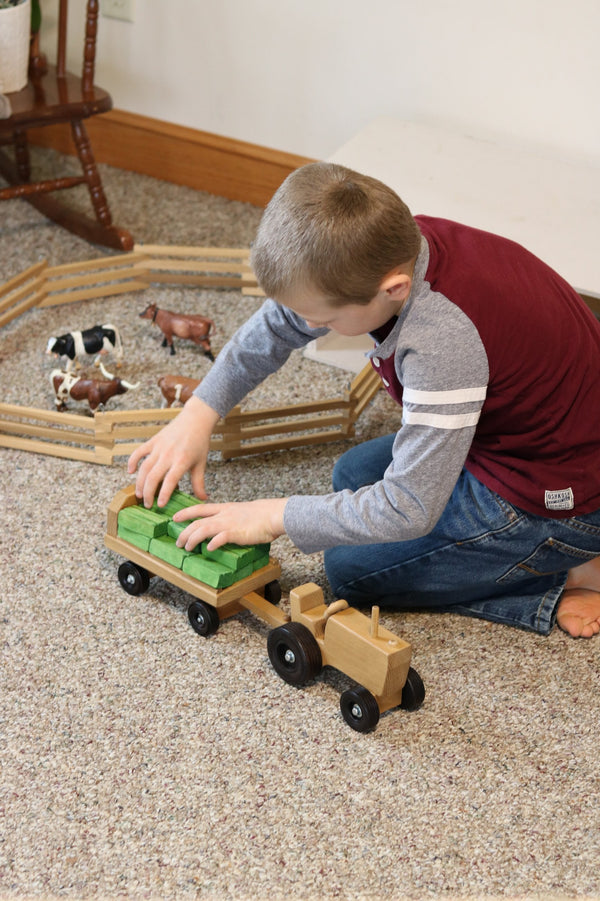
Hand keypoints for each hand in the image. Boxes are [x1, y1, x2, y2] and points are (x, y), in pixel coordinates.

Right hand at [127, 396, 219, 507]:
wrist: (195, 420)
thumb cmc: (199, 442)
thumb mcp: (201, 463)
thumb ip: (199, 482)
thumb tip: (203, 498)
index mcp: (182, 461)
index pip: (170, 481)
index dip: (164, 494)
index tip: (160, 505)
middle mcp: (169, 455)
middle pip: (153, 477)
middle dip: (148, 493)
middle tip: (147, 504)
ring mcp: (159, 447)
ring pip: (144, 467)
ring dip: (139, 482)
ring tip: (139, 494)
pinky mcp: (153, 441)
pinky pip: (139, 452)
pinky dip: (132, 461)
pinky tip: (130, 472)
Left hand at [173, 497, 288, 550]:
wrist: (274, 514)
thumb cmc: (262, 515)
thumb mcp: (242, 512)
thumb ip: (232, 518)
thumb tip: (226, 527)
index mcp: (225, 508)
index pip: (200, 509)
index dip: (185, 513)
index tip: (175, 517)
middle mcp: (223, 515)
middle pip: (197, 522)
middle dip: (184, 532)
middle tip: (178, 542)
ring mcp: (228, 524)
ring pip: (203, 530)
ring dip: (192, 539)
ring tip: (187, 547)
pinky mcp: (236, 533)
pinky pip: (220, 539)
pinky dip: (212, 544)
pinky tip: (208, 549)